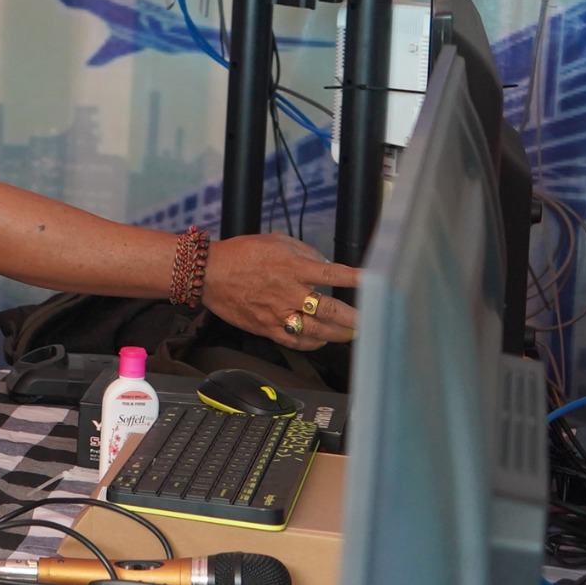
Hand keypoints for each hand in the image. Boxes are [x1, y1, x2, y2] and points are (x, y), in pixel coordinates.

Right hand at [203, 234, 359, 351]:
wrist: (209, 273)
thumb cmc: (242, 254)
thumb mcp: (277, 241)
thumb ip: (305, 252)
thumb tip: (326, 265)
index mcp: (294, 267)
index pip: (333, 274)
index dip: (357, 280)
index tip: (376, 283)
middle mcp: (289, 292)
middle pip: (329, 310)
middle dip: (353, 318)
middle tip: (369, 321)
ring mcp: (277, 313)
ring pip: (316, 330)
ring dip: (338, 334)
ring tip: (351, 334)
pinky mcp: (266, 327)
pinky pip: (294, 341)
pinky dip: (312, 344)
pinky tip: (321, 341)